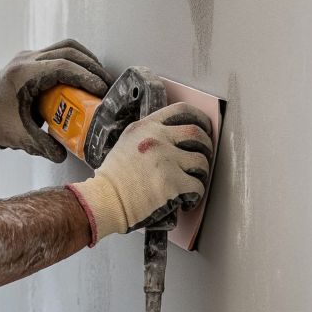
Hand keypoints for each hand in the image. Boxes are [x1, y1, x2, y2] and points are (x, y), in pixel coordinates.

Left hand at [0, 39, 114, 161]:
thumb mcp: (19, 136)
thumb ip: (44, 146)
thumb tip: (65, 153)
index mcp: (23, 74)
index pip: (64, 66)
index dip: (87, 77)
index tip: (102, 90)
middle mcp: (25, 60)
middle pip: (69, 51)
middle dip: (92, 67)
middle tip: (107, 86)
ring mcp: (26, 57)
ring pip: (64, 47)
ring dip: (85, 61)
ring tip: (99, 80)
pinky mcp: (27, 62)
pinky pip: (57, 53)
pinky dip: (74, 62)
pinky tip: (82, 79)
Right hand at [65, 103, 213, 243]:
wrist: (105, 200)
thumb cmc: (113, 179)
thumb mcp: (127, 143)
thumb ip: (149, 136)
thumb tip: (174, 139)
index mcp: (146, 127)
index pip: (181, 110)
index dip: (200, 119)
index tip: (205, 128)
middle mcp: (157, 139)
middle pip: (197, 134)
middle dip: (206, 147)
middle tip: (203, 159)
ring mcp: (165, 160)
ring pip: (201, 161)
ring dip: (202, 174)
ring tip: (192, 182)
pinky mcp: (172, 182)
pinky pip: (197, 186)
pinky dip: (195, 196)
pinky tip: (185, 200)